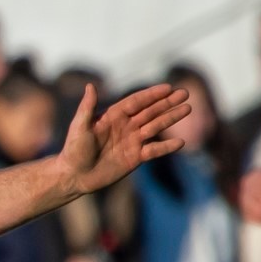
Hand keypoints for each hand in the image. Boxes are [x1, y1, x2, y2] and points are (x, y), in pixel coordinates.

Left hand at [55, 84, 188, 196]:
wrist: (74, 176)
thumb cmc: (73, 150)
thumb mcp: (79, 127)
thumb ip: (87, 108)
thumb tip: (90, 85)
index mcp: (113, 116)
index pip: (136, 101)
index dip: (152, 94)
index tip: (168, 87)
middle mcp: (126, 126)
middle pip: (150, 111)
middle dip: (167, 102)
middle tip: (185, 94)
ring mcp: (132, 141)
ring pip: (156, 127)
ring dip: (171, 118)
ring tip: (187, 109)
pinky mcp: (135, 158)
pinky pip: (154, 150)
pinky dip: (166, 147)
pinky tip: (180, 142)